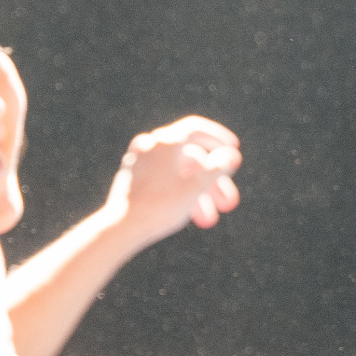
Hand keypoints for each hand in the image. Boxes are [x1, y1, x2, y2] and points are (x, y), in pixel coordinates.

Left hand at [105, 115, 242, 241]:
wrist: (122, 226)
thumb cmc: (161, 206)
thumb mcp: (196, 187)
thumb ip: (218, 168)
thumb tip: (232, 154)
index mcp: (166, 141)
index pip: (197, 128)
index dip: (218, 138)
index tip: (233, 149)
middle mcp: (150, 144)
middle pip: (191, 158)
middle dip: (213, 183)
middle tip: (228, 204)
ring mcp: (139, 160)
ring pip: (178, 173)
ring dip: (198, 195)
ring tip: (209, 220)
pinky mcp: (132, 176)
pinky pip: (162, 178)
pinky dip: (178, 192)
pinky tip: (190, 214)